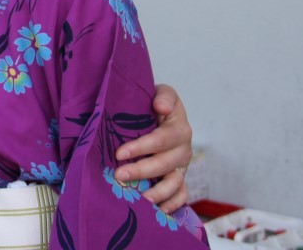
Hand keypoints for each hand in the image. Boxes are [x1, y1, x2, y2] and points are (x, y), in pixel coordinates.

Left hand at [113, 83, 191, 212]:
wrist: (161, 113)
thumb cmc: (155, 104)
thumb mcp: (162, 92)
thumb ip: (164, 96)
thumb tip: (160, 106)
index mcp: (179, 127)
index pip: (161, 139)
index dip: (141, 147)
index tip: (119, 153)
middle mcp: (184, 149)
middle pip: (165, 164)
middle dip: (141, 171)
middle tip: (119, 176)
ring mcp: (182, 166)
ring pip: (174, 183)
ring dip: (156, 193)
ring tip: (138, 200)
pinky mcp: (180, 178)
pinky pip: (181, 196)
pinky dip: (171, 205)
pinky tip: (156, 211)